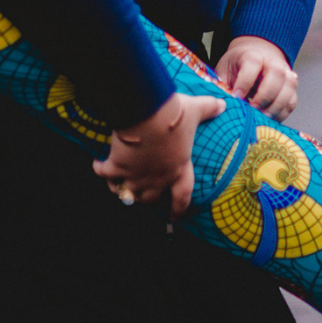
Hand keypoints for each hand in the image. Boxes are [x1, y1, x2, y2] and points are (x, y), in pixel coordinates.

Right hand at [92, 92, 224, 217]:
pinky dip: (100, 170)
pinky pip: (105, 175)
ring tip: (118, 182)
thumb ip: (209, 109)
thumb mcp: (195, 110)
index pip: (183, 195)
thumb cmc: (174, 114)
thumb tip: (224, 104)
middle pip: (151, 198)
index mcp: (179, 167)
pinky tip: (98, 164)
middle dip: (146, 197)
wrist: (147, 113)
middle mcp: (158, 177)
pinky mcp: (118, 167)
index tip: (174, 218)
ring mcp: (136, 175)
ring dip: (122, 189)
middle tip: (142, 193)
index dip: (179, 208)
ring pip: (128, 193)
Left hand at [215, 35, 297, 121]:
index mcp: (253, 54)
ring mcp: (285, 73)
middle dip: (265, 95)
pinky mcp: (290, 88)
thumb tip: (219, 104)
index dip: (245, 82)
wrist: (256, 56)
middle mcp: (273, 61)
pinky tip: (268, 119)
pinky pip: (292, 101)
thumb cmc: (237, 66)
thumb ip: (221, 85)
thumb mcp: (224, 70)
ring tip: (261, 117)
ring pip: (289, 87)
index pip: (253, 63)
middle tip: (252, 109)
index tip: (237, 97)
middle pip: (277, 74)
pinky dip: (282, 113)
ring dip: (276, 105)